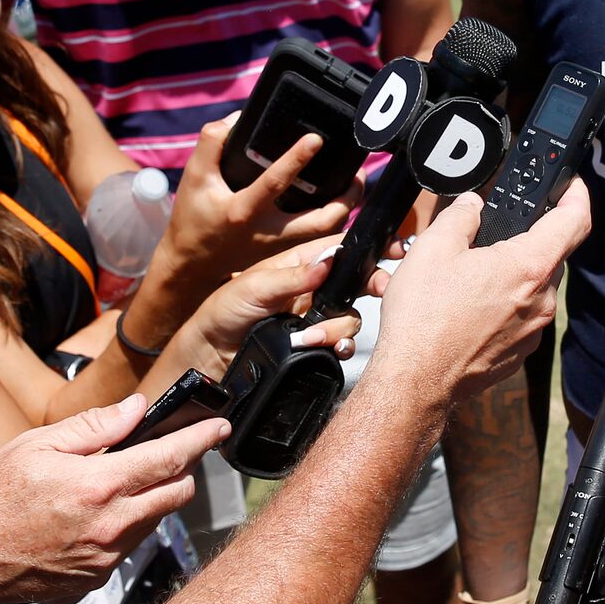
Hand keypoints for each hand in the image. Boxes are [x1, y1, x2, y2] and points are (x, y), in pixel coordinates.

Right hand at [0, 395, 227, 603]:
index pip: (170, 459)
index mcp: (97, 487)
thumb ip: (95, 428)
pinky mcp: (90, 584)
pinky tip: (86, 519)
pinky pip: (123, 551)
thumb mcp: (36, 445)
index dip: (200, 439)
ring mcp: (102, 562)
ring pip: (152, 524)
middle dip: (180, 471)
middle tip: (165, 453)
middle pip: (176, 495)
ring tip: (110, 486)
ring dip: (148, 501)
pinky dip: (119, 530)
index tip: (218, 428)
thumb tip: (136, 410)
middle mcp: (108, 529)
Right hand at [155, 114, 362, 291]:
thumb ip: (212, 143)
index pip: (275, 183)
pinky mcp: (285, 253)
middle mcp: (268, 233)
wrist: (192, 262)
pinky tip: (339, 201)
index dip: (296, 160)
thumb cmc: (194, 216)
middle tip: (358, 172)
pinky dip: (334, 220)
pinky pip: (320, 238)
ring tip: (354, 184)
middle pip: (321, 221)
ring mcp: (280, 247)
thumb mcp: (194, 176)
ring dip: (346, 209)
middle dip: (347, 198)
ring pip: (327, 233)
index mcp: (244, 211)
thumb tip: (240, 118)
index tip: (316, 139)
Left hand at [161, 241, 361, 376]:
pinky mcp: (313, 344)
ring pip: (350, 317)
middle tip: (378, 290)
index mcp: (299, 265)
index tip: (394, 249)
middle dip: (371, 285)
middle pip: (356, 283)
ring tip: (315, 337)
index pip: (340, 248)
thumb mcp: (254, 287)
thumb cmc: (224, 312)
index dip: (368, 247)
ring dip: (339, 327)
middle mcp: (312, 289)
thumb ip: (292, 276)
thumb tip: (328, 262)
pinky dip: (339, 346)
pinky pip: (340, 343)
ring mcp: (314, 318)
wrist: (210, 356)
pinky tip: (329, 349)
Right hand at [360, 180, 588, 409]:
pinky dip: (500, 305)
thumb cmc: (424, 320)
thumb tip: (472, 206)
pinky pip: (518, 316)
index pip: (575, 220)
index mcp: (528, 267)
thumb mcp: (434, 248)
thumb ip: (461, 216)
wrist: (416, 380)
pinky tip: (465, 307)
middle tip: (489, 237)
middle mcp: (540, 300)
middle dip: (522, 241)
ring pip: (530, 287)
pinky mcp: (519, 351)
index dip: (576, 195)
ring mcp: (532, 330)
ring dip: (506, 275)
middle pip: (548, 254)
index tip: (571, 186)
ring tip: (465, 278)